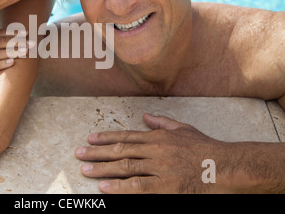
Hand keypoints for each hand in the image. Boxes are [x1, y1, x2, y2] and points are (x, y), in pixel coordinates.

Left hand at [75, 113, 231, 193]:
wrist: (225, 165)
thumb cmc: (205, 148)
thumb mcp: (183, 129)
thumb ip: (161, 122)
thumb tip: (144, 117)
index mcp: (157, 137)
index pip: (126, 136)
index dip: (106, 137)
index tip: (90, 139)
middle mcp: (155, 150)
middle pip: (120, 150)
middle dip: (97, 152)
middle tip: (78, 154)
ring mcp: (159, 168)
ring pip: (125, 166)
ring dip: (103, 169)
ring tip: (85, 169)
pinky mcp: (165, 186)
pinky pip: (138, 186)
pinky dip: (120, 187)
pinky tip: (104, 187)